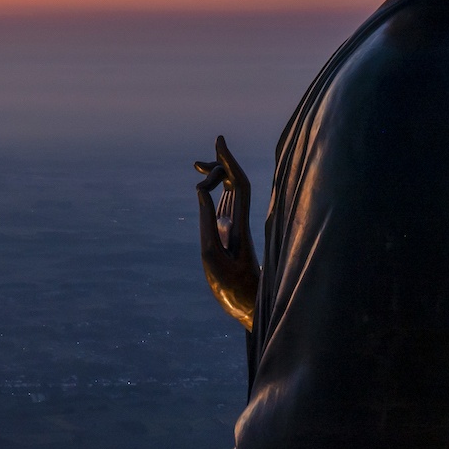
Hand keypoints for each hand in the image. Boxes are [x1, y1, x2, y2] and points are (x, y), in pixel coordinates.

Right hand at [196, 135, 259, 330]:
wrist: (250, 307)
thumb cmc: (232, 288)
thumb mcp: (212, 256)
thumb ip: (207, 222)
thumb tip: (201, 191)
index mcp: (240, 224)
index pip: (239, 184)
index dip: (230, 161)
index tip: (219, 141)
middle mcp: (240, 222)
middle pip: (236, 184)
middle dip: (222, 165)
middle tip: (198, 160)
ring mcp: (236, 228)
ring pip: (231, 193)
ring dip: (218, 177)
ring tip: (198, 167)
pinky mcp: (231, 236)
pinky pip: (226, 205)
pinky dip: (216, 192)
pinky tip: (207, 188)